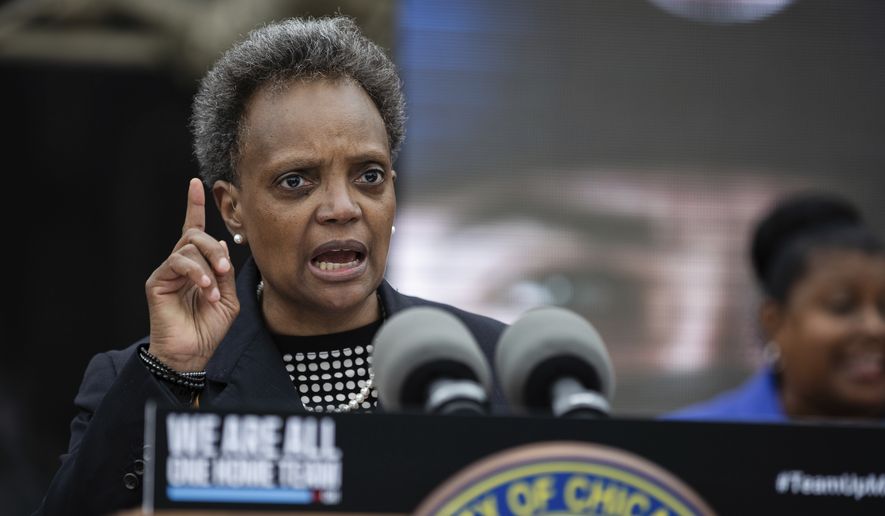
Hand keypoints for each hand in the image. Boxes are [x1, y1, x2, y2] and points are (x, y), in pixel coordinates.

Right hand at [145, 178, 239, 371]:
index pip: (194, 231)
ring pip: (187, 247)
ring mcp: (167, 273)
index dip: (194, 207)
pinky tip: (205, 289)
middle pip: (194, 236)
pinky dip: (196, 273)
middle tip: (224, 268)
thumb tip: (218, 244)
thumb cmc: (210, 329)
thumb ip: (225, 272)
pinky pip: (177, 263)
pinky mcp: (157, 282)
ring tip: (214, 288)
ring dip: (207, 264)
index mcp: (198, 267)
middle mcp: (180, 266)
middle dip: (213, 247)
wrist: (192, 354)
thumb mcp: (228, 298)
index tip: (197, 183)